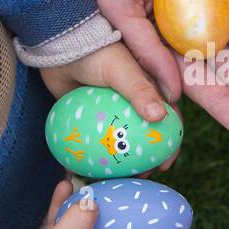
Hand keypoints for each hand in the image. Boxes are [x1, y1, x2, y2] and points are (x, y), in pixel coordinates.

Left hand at [40, 40, 177, 171]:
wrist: (60, 45)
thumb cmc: (96, 52)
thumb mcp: (121, 69)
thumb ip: (140, 89)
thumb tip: (160, 117)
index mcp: (148, 92)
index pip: (166, 122)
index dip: (168, 146)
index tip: (164, 166)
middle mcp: (132, 105)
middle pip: (143, 139)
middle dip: (142, 162)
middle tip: (136, 181)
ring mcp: (109, 114)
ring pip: (118, 145)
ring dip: (117, 165)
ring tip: (112, 183)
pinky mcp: (89, 118)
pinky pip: (92, 143)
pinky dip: (89, 158)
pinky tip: (83, 174)